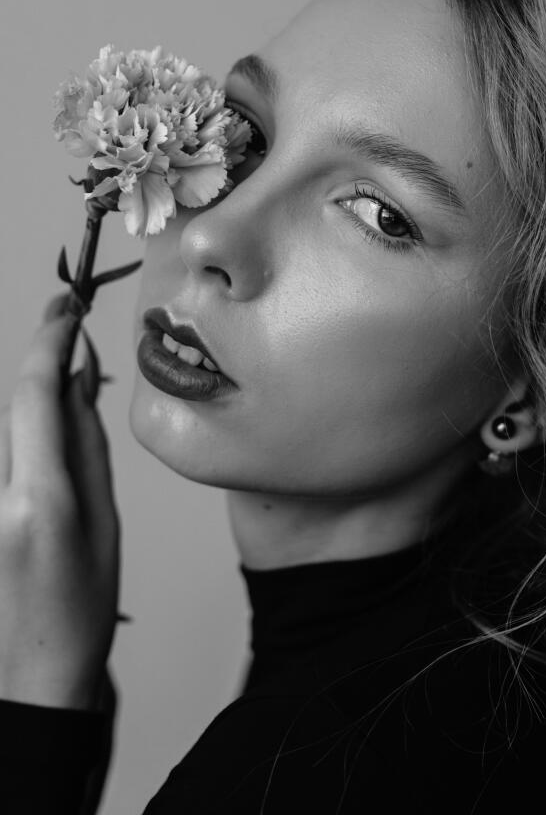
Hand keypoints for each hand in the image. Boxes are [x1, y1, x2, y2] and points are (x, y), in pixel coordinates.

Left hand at [0, 294, 120, 710]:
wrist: (32, 671)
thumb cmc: (80, 607)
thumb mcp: (103, 519)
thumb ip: (86, 442)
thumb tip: (80, 379)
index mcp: (37, 498)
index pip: (32, 393)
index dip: (49, 338)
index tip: (66, 307)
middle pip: (11, 403)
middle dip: (41, 362)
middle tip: (69, 324)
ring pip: (1, 426)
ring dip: (29, 398)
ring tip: (63, 388)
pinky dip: (18, 433)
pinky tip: (41, 437)